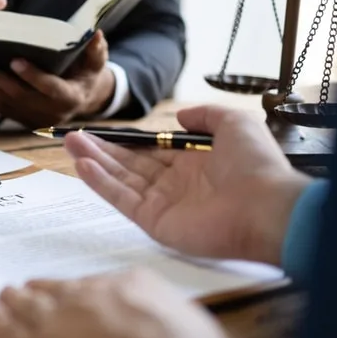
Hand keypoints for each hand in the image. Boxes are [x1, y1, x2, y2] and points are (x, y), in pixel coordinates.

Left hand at [0, 30, 116, 126]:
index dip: (33, 76)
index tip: (15, 60)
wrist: (81, 99)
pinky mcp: (22, 120)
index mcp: (70, 98)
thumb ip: (95, 50)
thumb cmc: (86, 74)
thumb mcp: (96, 63)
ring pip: (5, 103)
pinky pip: (0, 107)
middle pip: (20, 96)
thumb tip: (94, 33)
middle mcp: (50, 113)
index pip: (50, 88)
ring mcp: (34, 119)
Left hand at [0, 268, 236, 337]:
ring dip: (14, 302)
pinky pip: (4, 332)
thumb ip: (168, 315)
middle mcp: (86, 297)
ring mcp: (54, 323)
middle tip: (26, 291)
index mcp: (128, 286)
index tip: (74, 295)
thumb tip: (160, 322)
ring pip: (25, 306)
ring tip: (3, 298)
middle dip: (41, 292)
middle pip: (55, 291)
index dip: (81, 293)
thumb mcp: (195, 326)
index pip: (96, 285)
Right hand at [65, 105, 310, 265]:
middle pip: (128, 165)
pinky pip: (122, 199)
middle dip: (100, 150)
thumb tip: (178, 117)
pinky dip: (101, 183)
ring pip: (120, 180)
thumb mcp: (234, 124)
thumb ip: (205, 115)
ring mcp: (163, 205)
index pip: (149, 152)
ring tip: (70, 144)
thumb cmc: (256, 167)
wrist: (266, 207)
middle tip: (72, 136)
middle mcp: (174, 185)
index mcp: (193, 165)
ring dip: (94, 162)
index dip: (124, 142)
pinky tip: (83, 165)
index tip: (102, 132)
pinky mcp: (154, 222)